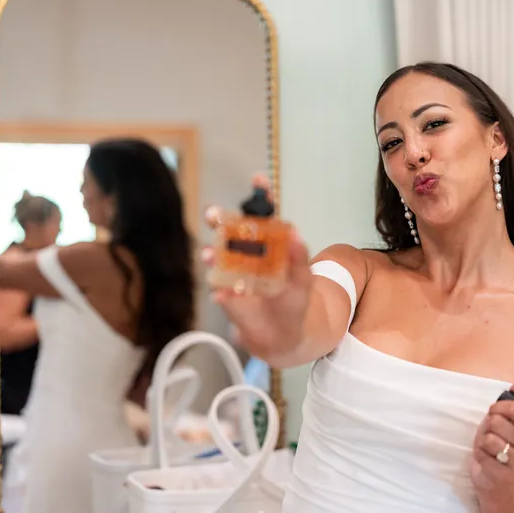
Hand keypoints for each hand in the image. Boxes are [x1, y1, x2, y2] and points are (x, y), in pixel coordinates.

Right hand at [201, 174, 312, 362]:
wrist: (284, 334)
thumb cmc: (293, 300)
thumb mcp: (302, 279)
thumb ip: (299, 258)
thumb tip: (295, 232)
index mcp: (267, 244)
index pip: (262, 215)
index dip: (260, 196)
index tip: (258, 178)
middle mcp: (245, 253)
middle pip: (229, 229)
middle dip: (219, 219)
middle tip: (215, 215)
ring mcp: (232, 272)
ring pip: (217, 257)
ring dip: (212, 254)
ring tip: (211, 255)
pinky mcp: (225, 295)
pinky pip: (219, 290)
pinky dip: (220, 291)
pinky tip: (223, 295)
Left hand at [470, 379, 513, 499]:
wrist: (493, 477)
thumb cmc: (498, 442)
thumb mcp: (504, 418)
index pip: (513, 407)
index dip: (496, 408)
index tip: (493, 413)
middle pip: (497, 422)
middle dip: (487, 427)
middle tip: (492, 436)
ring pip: (489, 438)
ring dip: (482, 442)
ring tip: (488, 449)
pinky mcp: (505, 474)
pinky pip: (482, 454)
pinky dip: (479, 454)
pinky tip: (486, 459)